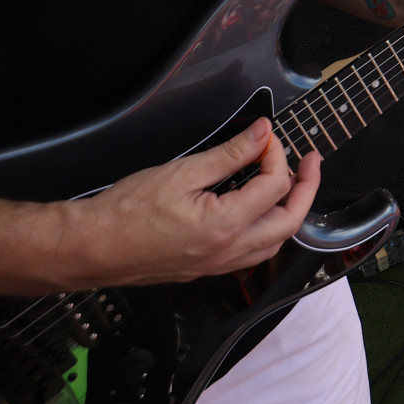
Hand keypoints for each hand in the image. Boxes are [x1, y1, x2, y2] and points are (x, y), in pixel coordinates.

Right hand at [68, 117, 320, 286]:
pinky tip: (260, 210)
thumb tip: (262, 134)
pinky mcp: (207, 269)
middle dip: (306, 187)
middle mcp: (228, 252)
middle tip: (310, 161)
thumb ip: (229, 154)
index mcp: (225, 225)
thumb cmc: (126, 211)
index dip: (276, 154)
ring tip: (290, 183)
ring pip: (274, 242)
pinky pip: (253, 253)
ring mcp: (219, 265)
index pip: (274, 186)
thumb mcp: (181, 171)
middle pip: (289, 221)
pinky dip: (267, 230)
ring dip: (289, 212)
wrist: (93, 248)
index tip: (265, 136)